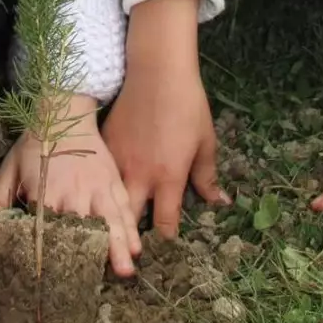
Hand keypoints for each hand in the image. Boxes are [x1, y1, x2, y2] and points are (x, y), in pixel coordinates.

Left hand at [0, 94, 140, 277]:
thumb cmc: (34, 143)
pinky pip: (124, 208)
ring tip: (125, 271)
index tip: (52, 282)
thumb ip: (0, 199)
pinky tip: (136, 248)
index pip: (48, 231)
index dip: (50, 257)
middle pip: (82, 231)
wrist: (64, 111)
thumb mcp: (10, 168)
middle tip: (92, 286)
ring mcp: (98, 188)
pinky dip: (130, 228)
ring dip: (117, 247)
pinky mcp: (114, 182)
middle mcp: (75, 193)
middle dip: (87, 258)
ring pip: (110, 221)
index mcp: (47, 192)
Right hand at [102, 0, 227, 236]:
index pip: (164, 225)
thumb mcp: (205, 142)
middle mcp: (139, 175)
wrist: (156, 70)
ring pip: (109, 202)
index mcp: (167, 178)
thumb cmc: (187, 105)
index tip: (167, 253)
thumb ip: (207, 177)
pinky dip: (104, 189)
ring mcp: (117, 161)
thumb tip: (219, 203)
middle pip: (129, 223)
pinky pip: (102, 177)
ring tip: (113, 231)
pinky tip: (103, 195)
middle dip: (131, 240)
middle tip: (134, 251)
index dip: (166, 242)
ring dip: (113, 216)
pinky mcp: (104, 146)